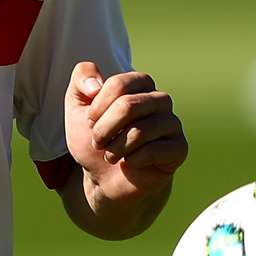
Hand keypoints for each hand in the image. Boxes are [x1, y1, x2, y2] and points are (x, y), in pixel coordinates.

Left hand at [64, 62, 187, 195]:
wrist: (104, 177)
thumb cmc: (93, 137)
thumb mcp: (76, 105)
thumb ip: (81, 78)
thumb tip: (96, 84)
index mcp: (140, 83)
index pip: (119, 85)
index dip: (97, 106)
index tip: (90, 120)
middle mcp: (160, 100)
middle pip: (129, 106)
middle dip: (103, 129)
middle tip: (98, 142)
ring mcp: (172, 124)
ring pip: (140, 131)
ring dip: (115, 148)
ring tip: (110, 155)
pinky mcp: (179, 149)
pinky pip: (153, 151)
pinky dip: (132, 160)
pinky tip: (129, 163)